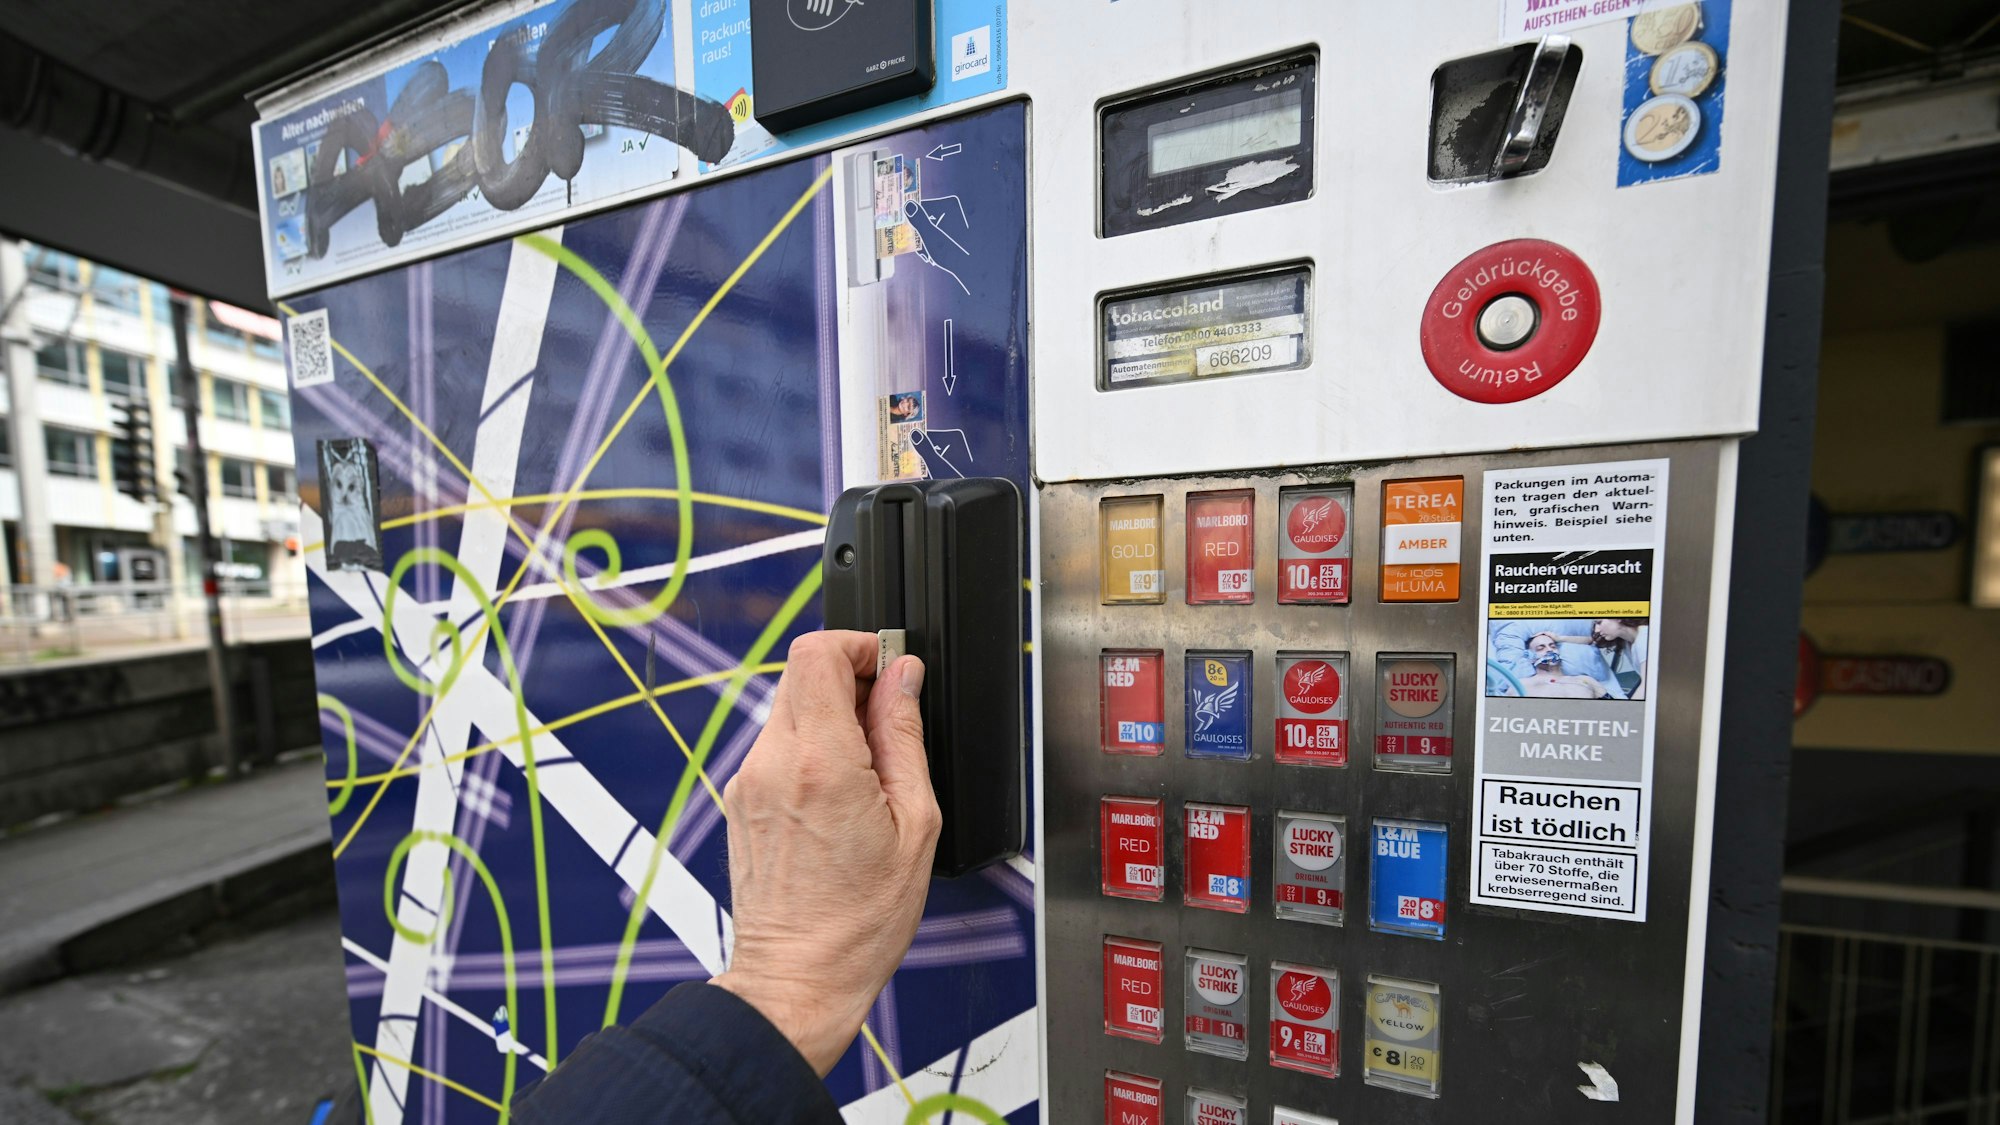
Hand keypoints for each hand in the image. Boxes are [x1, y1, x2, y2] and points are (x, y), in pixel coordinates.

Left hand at [711, 631, 939, 1074]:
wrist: (797, 978)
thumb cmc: (859, 921)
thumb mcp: (915, 824)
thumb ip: (904, 737)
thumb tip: (903, 679)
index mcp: (820, 762)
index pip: (817, 652)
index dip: (859, 646)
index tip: (889, 667)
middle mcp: (771, 764)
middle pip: (800, 674)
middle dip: (849, 680)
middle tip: (887, 720)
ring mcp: (747, 782)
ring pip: (787, 710)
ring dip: (829, 718)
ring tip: (868, 771)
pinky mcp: (739, 801)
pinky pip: (775, 748)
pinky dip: (809, 750)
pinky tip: (839, 795)